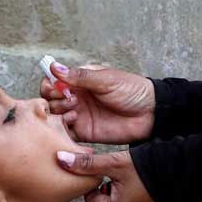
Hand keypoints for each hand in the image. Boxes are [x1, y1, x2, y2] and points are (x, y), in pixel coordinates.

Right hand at [41, 63, 155, 143]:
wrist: (151, 113)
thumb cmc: (132, 90)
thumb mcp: (106, 79)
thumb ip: (80, 76)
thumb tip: (54, 67)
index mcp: (80, 82)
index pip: (52, 82)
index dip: (51, 85)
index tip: (61, 88)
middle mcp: (76, 98)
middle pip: (50, 100)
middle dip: (54, 100)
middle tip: (71, 101)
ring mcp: (79, 116)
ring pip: (55, 117)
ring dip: (59, 114)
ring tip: (75, 113)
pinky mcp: (85, 133)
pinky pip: (66, 135)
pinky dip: (63, 131)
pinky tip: (75, 124)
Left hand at [56, 150, 171, 201]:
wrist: (182, 171)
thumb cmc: (148, 167)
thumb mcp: (114, 162)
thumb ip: (87, 163)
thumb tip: (61, 159)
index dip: (94, 187)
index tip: (102, 175)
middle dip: (106, 197)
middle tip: (114, 180)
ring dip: (121, 201)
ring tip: (130, 183)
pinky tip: (143, 190)